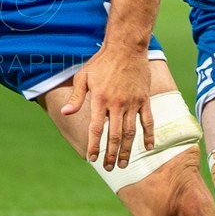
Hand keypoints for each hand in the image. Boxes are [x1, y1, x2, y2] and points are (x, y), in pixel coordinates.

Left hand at [61, 41, 153, 171]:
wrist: (126, 48)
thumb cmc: (101, 62)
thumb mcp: (83, 77)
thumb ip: (76, 97)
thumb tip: (65, 113)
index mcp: (100, 100)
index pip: (96, 129)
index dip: (94, 146)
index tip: (92, 159)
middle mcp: (117, 104)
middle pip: (114, 136)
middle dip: (111, 154)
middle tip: (110, 168)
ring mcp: (133, 103)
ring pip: (130, 132)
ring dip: (127, 150)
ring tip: (124, 164)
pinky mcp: (144, 100)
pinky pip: (148, 121)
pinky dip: (149, 135)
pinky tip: (148, 148)